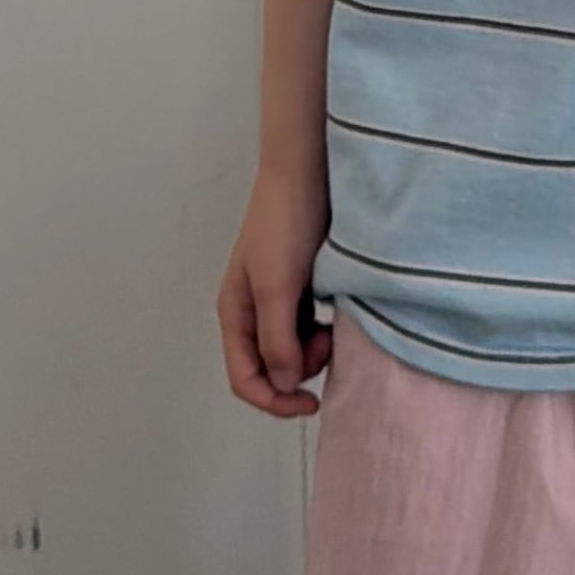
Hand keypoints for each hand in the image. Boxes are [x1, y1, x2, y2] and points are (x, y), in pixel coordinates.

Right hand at [218, 157, 333, 415]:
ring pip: (294, 350)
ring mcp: (279, 300)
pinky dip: (324, 329)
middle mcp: (254, 312)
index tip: (312, 402)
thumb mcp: (277, 285)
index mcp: (236, 314)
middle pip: (272, 369)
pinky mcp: (302, 287)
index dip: (275, 400)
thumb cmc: (285, 224)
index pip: (246, 379)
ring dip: (316, 350)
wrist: (307, 172)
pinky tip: (338, 311)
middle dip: (301, 369)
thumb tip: (284, 381)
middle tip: (330, 341)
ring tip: (335, 322)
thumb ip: (277, 338)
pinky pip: (310, 327)